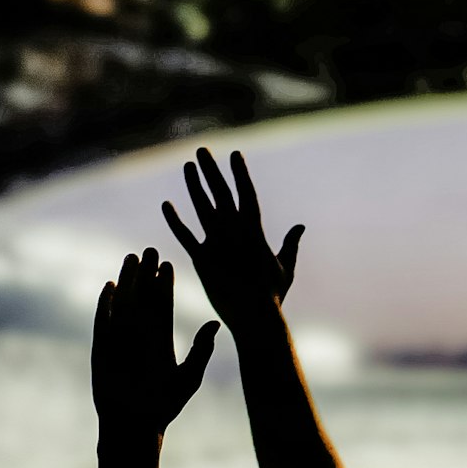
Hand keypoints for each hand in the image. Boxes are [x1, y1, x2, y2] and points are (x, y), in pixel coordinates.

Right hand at [91, 248, 218, 434]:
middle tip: (151, 250)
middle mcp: (139, 338)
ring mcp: (120, 342)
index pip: (162, 306)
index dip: (164, 286)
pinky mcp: (103, 350)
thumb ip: (201, 350)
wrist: (136, 426)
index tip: (169, 265)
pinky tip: (111, 287)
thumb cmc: (164, 407)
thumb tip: (216, 324)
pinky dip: (106, 306)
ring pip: (125, 305)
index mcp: (160, 342)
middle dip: (147, 275)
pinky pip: (104, 323)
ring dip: (128, 282)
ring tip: (132, 258)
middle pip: (143, 299)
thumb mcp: (189, 377)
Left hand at [163, 146, 303, 331]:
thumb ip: (291, 244)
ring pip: (202, 208)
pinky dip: (175, 221)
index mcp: (256, 231)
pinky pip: (185, 236)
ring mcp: (217, 245)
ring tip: (188, 165)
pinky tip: (166, 205)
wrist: (255, 317)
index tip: (234, 153)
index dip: (240, 173)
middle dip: (212, 170)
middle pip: (221, 193)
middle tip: (202, 149)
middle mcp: (235, 232)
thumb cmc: (273, 296)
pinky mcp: (201, 261)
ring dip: (194, 185)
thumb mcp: (285, 267)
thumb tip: (300, 226)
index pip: (247, 194)